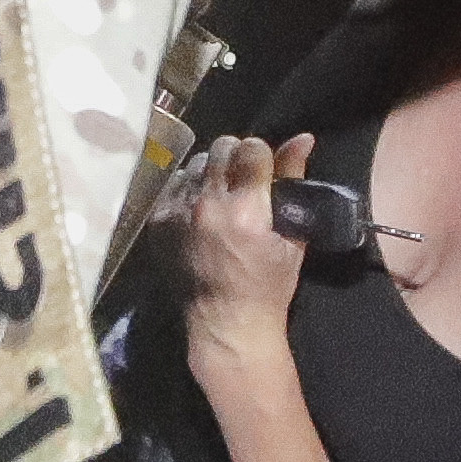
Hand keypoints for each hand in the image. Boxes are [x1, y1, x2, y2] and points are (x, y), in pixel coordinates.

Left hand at [182, 131, 313, 370]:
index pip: (251, 148)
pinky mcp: (157, 222)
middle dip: (236, 158)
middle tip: (244, 180)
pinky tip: (199, 208)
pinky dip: (188, 189)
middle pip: (220, 148)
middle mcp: (207, 205)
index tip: (265, 170)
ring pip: (195, 163)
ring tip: (220, 195)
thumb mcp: (292, 237)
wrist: (224, 323)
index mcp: (246, 209)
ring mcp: (177, 213)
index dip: (262, 155)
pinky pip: (173, 184)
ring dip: (211, 172)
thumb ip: (293, 182)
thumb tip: (303, 138)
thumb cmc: (267, 285)